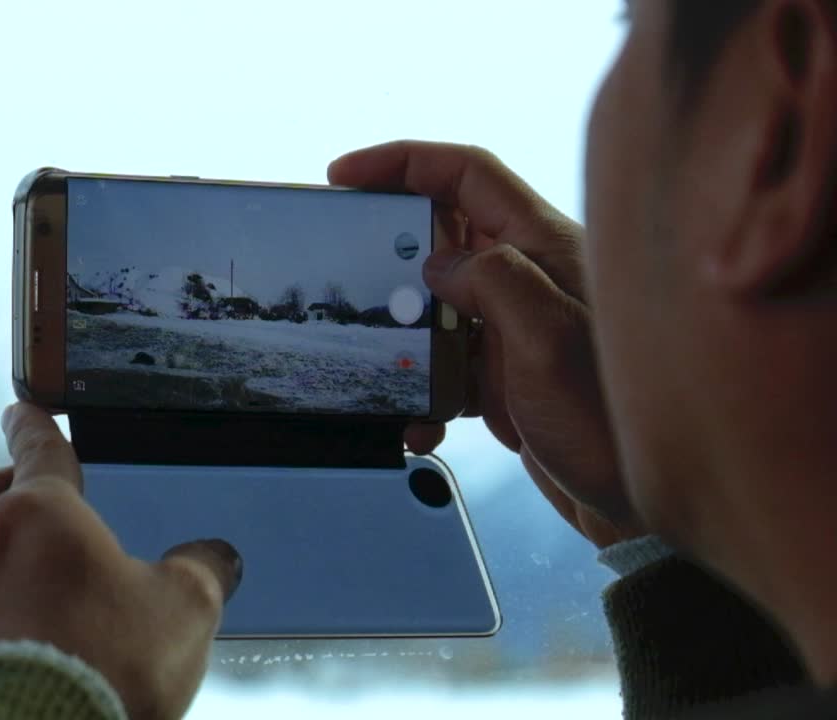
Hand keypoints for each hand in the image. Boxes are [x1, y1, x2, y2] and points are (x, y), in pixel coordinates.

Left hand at [0, 402, 241, 719]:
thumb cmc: (106, 665)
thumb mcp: (183, 611)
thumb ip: (201, 571)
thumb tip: (217, 558)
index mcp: (39, 514)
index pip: (36, 448)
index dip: (34, 426)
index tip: (24, 413)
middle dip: (5, 486)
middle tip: (31, 497)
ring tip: (32, 582)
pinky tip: (13, 637)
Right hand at [329, 141, 644, 547]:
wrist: (641, 512)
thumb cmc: (612, 423)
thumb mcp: (549, 339)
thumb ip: (493, 282)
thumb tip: (439, 263)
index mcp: (545, 249)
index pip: (467, 174)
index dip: (403, 162)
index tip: (345, 175)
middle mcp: (530, 279)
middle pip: (443, 232)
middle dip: (389, 248)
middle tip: (344, 267)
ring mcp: (515, 329)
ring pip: (434, 303)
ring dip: (398, 332)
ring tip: (375, 363)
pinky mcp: (505, 377)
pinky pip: (443, 364)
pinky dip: (418, 389)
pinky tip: (417, 423)